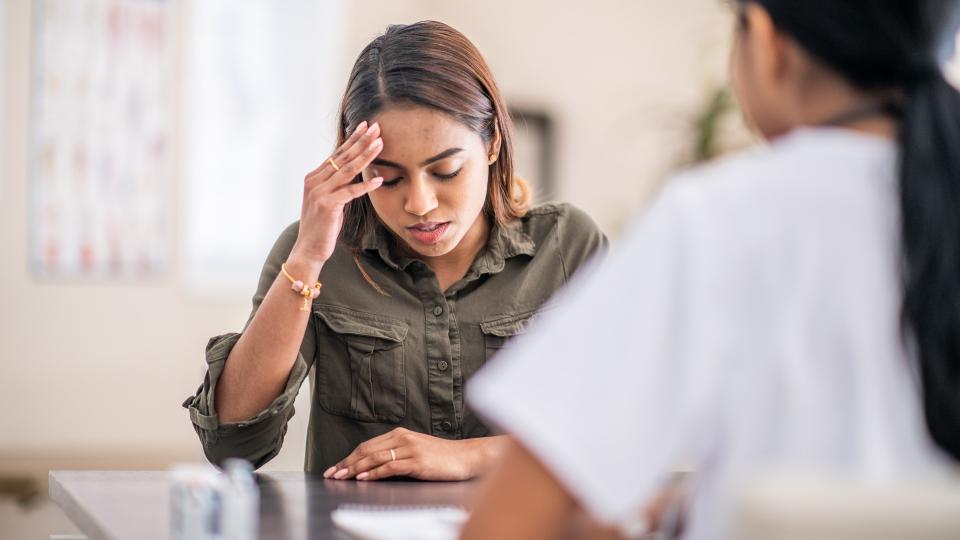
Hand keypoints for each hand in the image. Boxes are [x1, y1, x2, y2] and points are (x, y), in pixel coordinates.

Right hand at [289, 121, 383, 264]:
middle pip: (343, 157)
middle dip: (361, 141)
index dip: (353, 139)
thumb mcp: (330, 200)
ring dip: (365, 156)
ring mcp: (320, 192)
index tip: (366, 126)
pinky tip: (379, 179)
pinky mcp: (328, 205)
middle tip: (376, 127)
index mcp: (314, 177)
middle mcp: (315, 181)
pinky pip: (350, 192)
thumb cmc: (322, 226)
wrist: (308, 249)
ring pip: (348, 170)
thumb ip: (339, 185)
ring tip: (380, 144)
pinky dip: (365, 185)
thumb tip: (356, 172)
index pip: (337, 154)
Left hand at [323, 428, 499, 481]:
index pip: (367, 445)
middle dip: (346, 463)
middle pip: (367, 450)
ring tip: (342, 477)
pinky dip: (375, 473)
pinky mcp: (417, 462)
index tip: (335, 467)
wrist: (466, 457)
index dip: (349, 457)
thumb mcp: (416, 450)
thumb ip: (396, 453)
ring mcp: (410, 449)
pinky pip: (390, 466)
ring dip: (355, 468)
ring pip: (375, 458)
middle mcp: (403, 438)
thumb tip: (373, 467)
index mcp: (400, 434)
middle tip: (331, 474)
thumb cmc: (442, 457)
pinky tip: (364, 478)